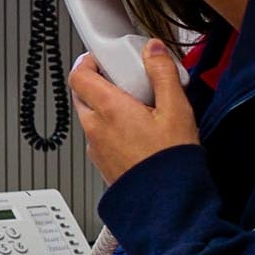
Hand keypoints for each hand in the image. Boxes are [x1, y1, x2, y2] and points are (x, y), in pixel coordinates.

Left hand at [68, 39, 199, 184]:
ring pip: (90, 116)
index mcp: (108, 110)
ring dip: (106, 106)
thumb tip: (154, 50)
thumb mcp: (176, 110)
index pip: (78, 75)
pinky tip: (137, 131)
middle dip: (100, 82)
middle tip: (126, 80)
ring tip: (137, 107)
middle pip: (82, 94)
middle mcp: (95, 128)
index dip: (89, 61)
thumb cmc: (169, 162)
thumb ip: (163, 74)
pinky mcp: (102, 163)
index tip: (106, 58)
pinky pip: (98, 136)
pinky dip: (110, 127)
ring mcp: (95, 148)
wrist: (165, 204)